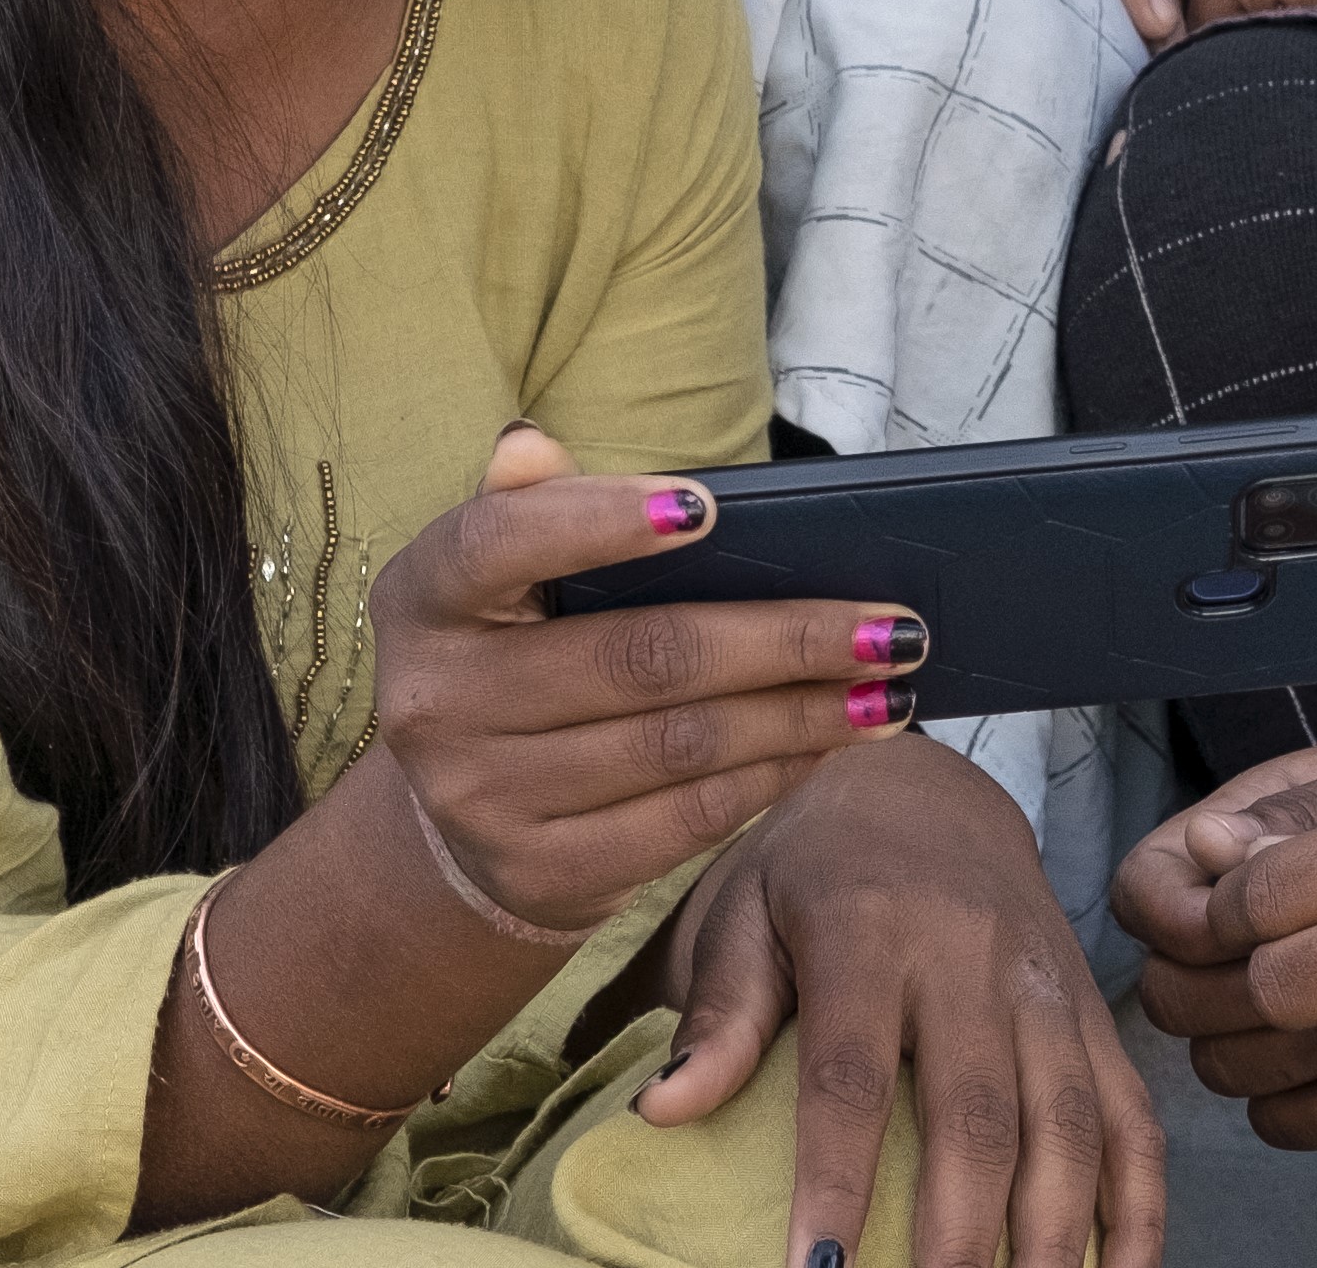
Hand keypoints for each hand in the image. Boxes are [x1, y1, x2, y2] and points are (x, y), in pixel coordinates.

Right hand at [361, 427, 919, 935]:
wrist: (469, 809)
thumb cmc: (526, 649)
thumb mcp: (510, 574)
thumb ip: (535, 508)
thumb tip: (531, 445)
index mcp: (423, 596)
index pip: (498, 543)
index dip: (599, 521)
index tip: (709, 507)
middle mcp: (433, 701)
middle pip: (640, 658)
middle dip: (787, 639)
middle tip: (894, 624)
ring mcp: (479, 798)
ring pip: (679, 747)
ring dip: (804, 715)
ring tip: (890, 688)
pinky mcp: (536, 871)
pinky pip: (682, 821)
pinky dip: (771, 778)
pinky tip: (828, 747)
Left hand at [635, 732, 1165, 1267]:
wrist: (927, 792)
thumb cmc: (812, 870)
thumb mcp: (743, 913)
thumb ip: (719, 1014)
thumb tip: (661, 1113)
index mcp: (869, 931)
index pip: (853, 1076)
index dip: (836, 1183)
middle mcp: (973, 959)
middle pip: (977, 1117)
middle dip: (961, 1238)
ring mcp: (1048, 989)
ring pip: (1067, 1126)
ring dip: (1054, 1239)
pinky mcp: (1096, 1016)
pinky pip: (1133, 1118)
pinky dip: (1137, 1209)